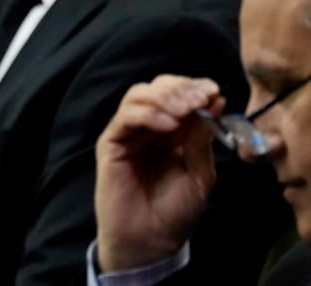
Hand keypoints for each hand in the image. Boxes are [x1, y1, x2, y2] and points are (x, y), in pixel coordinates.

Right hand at [94, 76, 222, 272]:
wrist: (151, 240)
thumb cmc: (176, 211)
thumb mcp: (201, 174)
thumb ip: (201, 139)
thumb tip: (214, 101)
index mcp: (174, 130)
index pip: (180, 95)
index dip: (195, 87)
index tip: (214, 91)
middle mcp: (150, 125)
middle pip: (158, 86)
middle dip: (181, 88)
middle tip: (200, 99)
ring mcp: (129, 131)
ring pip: (139, 94)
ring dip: (164, 97)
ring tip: (184, 111)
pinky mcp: (111, 141)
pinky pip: (126, 116)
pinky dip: (148, 114)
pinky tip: (168, 125)